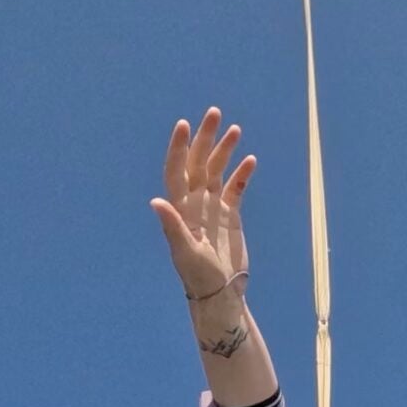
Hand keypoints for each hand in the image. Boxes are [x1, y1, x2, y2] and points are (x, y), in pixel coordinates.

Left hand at [150, 108, 256, 309]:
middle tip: (214, 113)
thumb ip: (172, 225)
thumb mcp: (185, 251)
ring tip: (235, 130)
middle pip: (197, 162)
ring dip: (225, 149)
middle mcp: (194, 202)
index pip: (177, 170)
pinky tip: (250, 160)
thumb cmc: (198, 276)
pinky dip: (242, 173)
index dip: (179, 147)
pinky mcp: (230, 215)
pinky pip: (235, 187)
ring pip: (217, 170)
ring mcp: (212, 207)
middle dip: (204, 137)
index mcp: (180, 208)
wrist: (220, 292)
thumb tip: (156, 201)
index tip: (184, 125)